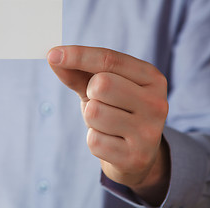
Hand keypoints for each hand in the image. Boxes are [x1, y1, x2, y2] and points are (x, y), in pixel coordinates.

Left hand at [47, 46, 169, 204]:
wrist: (136, 154)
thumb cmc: (116, 111)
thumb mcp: (100, 88)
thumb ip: (78, 71)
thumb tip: (53, 56)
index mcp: (152, 78)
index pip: (110, 59)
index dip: (78, 55)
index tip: (52, 54)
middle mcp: (157, 103)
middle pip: (102, 84)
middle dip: (90, 92)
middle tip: (100, 101)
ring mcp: (149, 132)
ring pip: (94, 112)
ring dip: (91, 118)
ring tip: (107, 124)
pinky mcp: (136, 156)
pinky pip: (94, 140)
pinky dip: (94, 139)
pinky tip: (110, 142)